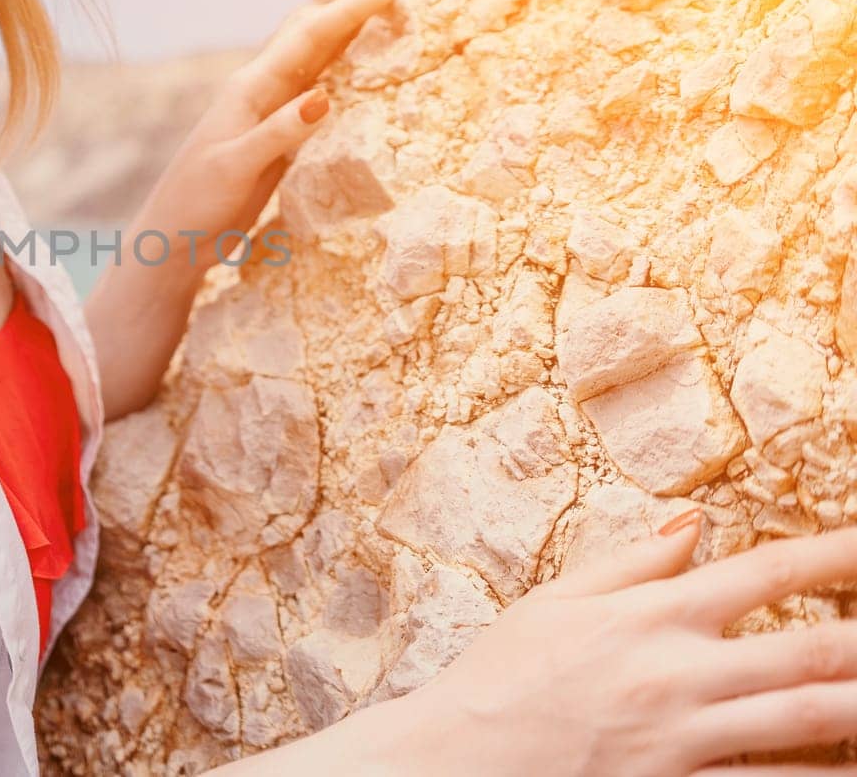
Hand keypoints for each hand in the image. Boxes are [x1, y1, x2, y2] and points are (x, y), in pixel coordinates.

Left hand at [138, 0, 398, 271]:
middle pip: (315, 38)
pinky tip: (363, 72)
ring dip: (352, 35)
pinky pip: (319, 95)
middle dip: (355, 7)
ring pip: (318, 61)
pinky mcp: (279, 139)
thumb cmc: (195, 204)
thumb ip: (277, 134)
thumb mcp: (235, 169)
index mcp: (250, 89)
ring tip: (388, 10)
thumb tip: (325, 96)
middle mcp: (262, 92)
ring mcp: (271, 114)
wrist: (172, 239)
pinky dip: (344, 74)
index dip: (350, 10)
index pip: (308, 38)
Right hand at [393, 515, 856, 774]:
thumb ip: (633, 561)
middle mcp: (682, 671)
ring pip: (814, 720)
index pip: (768, 571)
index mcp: (653, 614)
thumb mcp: (555, 600)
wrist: (458, 756)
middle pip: (817, 650)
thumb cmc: (500, 675)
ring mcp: (689, 735)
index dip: (838, 553)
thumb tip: (694, 522)